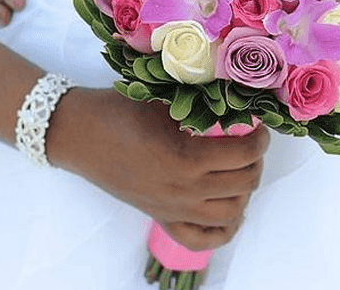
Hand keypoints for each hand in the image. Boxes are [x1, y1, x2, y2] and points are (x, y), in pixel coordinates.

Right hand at [48, 88, 269, 250]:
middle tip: (251, 143)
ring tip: (241, 169)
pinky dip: (224, 229)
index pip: (244, 155)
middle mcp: (183, 190)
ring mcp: (172, 209)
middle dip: (256, 161)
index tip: (258, 125)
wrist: (79, 134)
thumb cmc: (119, 111)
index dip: (260, 139)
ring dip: (244, 191)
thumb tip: (237, 101)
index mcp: (185, 158)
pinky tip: (229, 208)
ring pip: (230, 213)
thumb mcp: (165, 100)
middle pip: (244, 184)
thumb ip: (201, 105)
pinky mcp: (161, 218)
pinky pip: (203, 239)